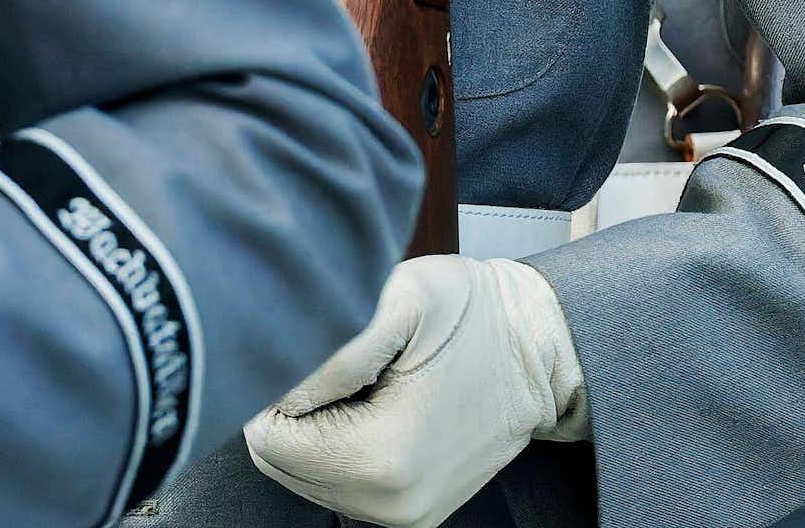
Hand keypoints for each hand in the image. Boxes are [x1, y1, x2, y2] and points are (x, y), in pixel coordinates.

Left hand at [244, 256, 585, 527]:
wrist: (537, 350)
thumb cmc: (476, 314)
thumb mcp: (406, 298)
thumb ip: (336, 346)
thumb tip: (277, 380)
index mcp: (382, 458)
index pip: (268, 440)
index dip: (272, 387)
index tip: (312, 350)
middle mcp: (389, 504)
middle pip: (281, 463)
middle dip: (290, 409)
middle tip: (336, 360)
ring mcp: (402, 515)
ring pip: (306, 475)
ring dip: (316, 425)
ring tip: (362, 379)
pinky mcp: (410, 510)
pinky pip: (339, 481)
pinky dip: (339, 440)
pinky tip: (373, 401)